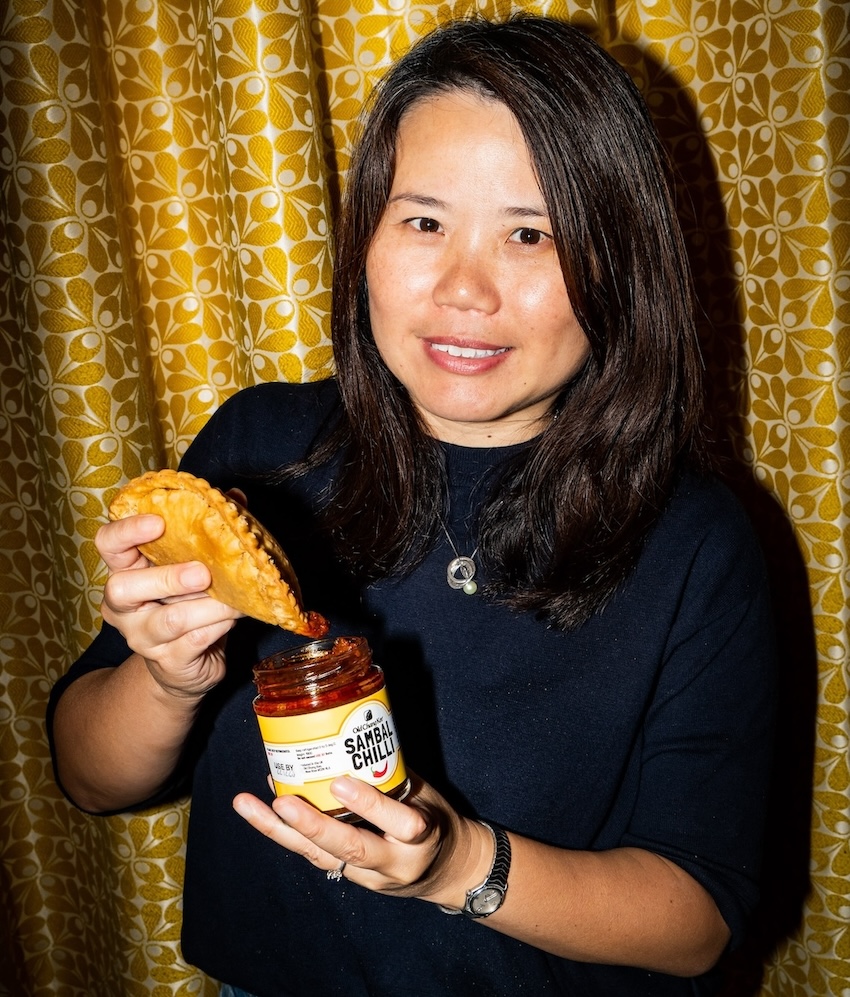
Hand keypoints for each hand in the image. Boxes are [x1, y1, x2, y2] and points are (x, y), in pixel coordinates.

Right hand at [96, 512, 240, 698]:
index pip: (108, 544)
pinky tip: (234, 617)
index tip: (159, 520)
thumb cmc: (190, 603)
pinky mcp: (168, 662)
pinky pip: (193, 642)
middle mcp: (123, 606)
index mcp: (126, 570)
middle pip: (122, 587)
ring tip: (234, 599)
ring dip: (207, 607)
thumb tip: (236, 495)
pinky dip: (218, 627)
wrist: (187, 665)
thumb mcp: (196, 565)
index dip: (127, 530)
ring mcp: (141, 637)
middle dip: (165, 577)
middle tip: (203, 573)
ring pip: (168, 620)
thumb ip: (210, 530)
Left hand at [232, 773, 492, 906]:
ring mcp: (366, 875)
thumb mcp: (426, 793)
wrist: (444, 871)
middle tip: (283, 802)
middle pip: (350, 848)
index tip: (342, 782)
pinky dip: (281, 832)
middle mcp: (392, 863)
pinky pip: (311, 855)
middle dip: (314, 825)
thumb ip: (391, 771)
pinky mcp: (347, 876)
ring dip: (279, 831)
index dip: (370, 804)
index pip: (400, 823)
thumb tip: (349, 732)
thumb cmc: (435, 818)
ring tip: (247, 805)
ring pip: (319, 856)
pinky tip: (256, 809)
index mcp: (420, 838)